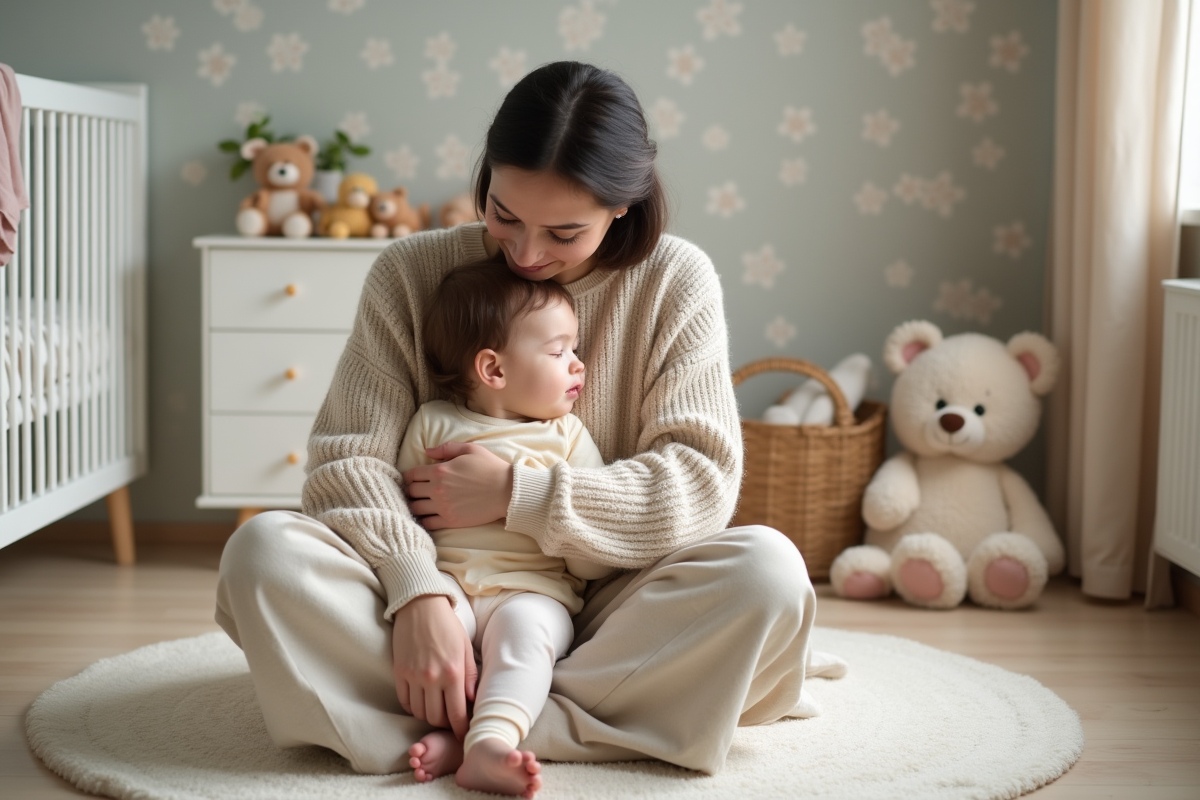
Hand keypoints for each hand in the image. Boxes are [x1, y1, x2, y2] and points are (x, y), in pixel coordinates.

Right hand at [392, 595, 477, 739]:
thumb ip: (470, 676)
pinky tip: (421, 702)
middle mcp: (432, 678)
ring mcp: (413, 676)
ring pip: (420, 712)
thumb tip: (472, 700)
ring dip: (428, 716)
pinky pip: (405, 701)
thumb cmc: (447, 626)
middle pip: (436, 718)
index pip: (457, 714)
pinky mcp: (399, 672)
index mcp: (453, 672)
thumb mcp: (466, 648)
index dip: (460, 729)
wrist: (421, 606)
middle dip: (445, 724)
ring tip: (436, 710)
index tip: (462, 734)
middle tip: (449, 720)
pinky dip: (413, 707)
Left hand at [403, 442, 513, 530]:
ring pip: (416, 508)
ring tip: (421, 504)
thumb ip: (447, 448)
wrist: (507, 491)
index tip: (413, 479)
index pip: (412, 475)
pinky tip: (427, 517)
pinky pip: (427, 523)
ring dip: (415, 506)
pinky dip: (423, 521)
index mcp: (440, 471)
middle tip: (417, 492)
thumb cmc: (490, 468)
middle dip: (411, 490)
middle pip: (411, 492)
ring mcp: (443, 506)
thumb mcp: (471, 449)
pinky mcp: (450, 521)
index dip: (409, 476)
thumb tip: (427, 451)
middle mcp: (437, 489)